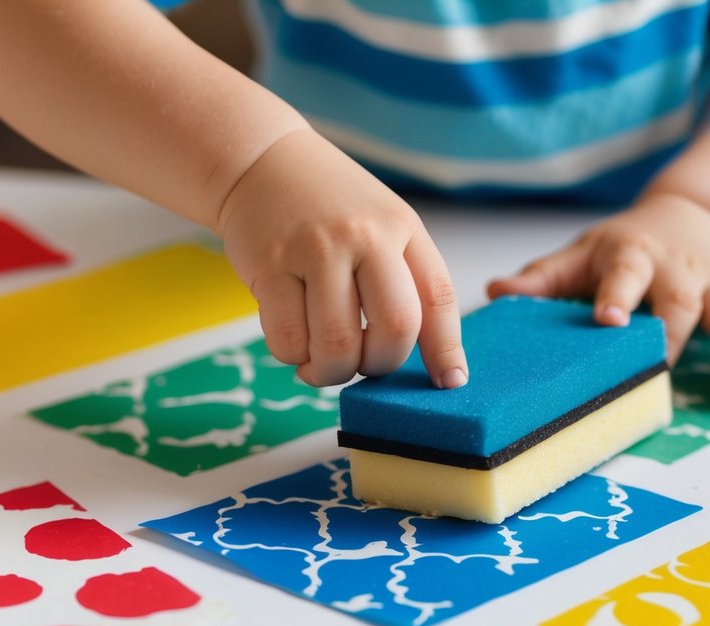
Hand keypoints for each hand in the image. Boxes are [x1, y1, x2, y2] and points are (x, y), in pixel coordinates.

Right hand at [218, 128, 467, 388]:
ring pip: (337, 346)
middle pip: (395, 329)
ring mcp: (315, 250)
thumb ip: (408, 280)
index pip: (439, 298)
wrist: (260, 161)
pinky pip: (287, 340)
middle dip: (381, 366)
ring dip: (332, 372)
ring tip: (324, 362)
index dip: (447, 349)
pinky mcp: (269, 266)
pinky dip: (292, 357)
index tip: (449, 382)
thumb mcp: (384, 224)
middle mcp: (365, 236)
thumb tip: (436, 361)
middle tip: (364, 364)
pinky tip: (294, 344)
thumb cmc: (330, 207)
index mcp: (402, 228)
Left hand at [487, 193, 709, 410]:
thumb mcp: (580, 255)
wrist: (685, 220)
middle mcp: (687, 271)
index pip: (625, 274)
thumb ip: (542, 278)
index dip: (617, 294)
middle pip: (695, 304)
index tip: (607, 320)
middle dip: (705, 344)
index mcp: (635, 256)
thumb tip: (493, 293)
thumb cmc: (621, 251)